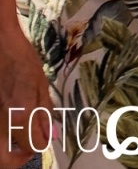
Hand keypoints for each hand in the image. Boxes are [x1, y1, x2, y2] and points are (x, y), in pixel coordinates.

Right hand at [0, 29, 51, 167]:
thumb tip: (51, 136)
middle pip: (4, 161)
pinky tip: (10, 124)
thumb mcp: (41, 85)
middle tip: (27, 148)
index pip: (33, 146)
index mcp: (20, 114)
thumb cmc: (22, 60)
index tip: (44, 137)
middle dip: (17, 160)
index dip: (41, 145)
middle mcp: (0, 123)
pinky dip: (1, 136)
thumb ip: (44, 113)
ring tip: (18, 138)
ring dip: (6, 151)